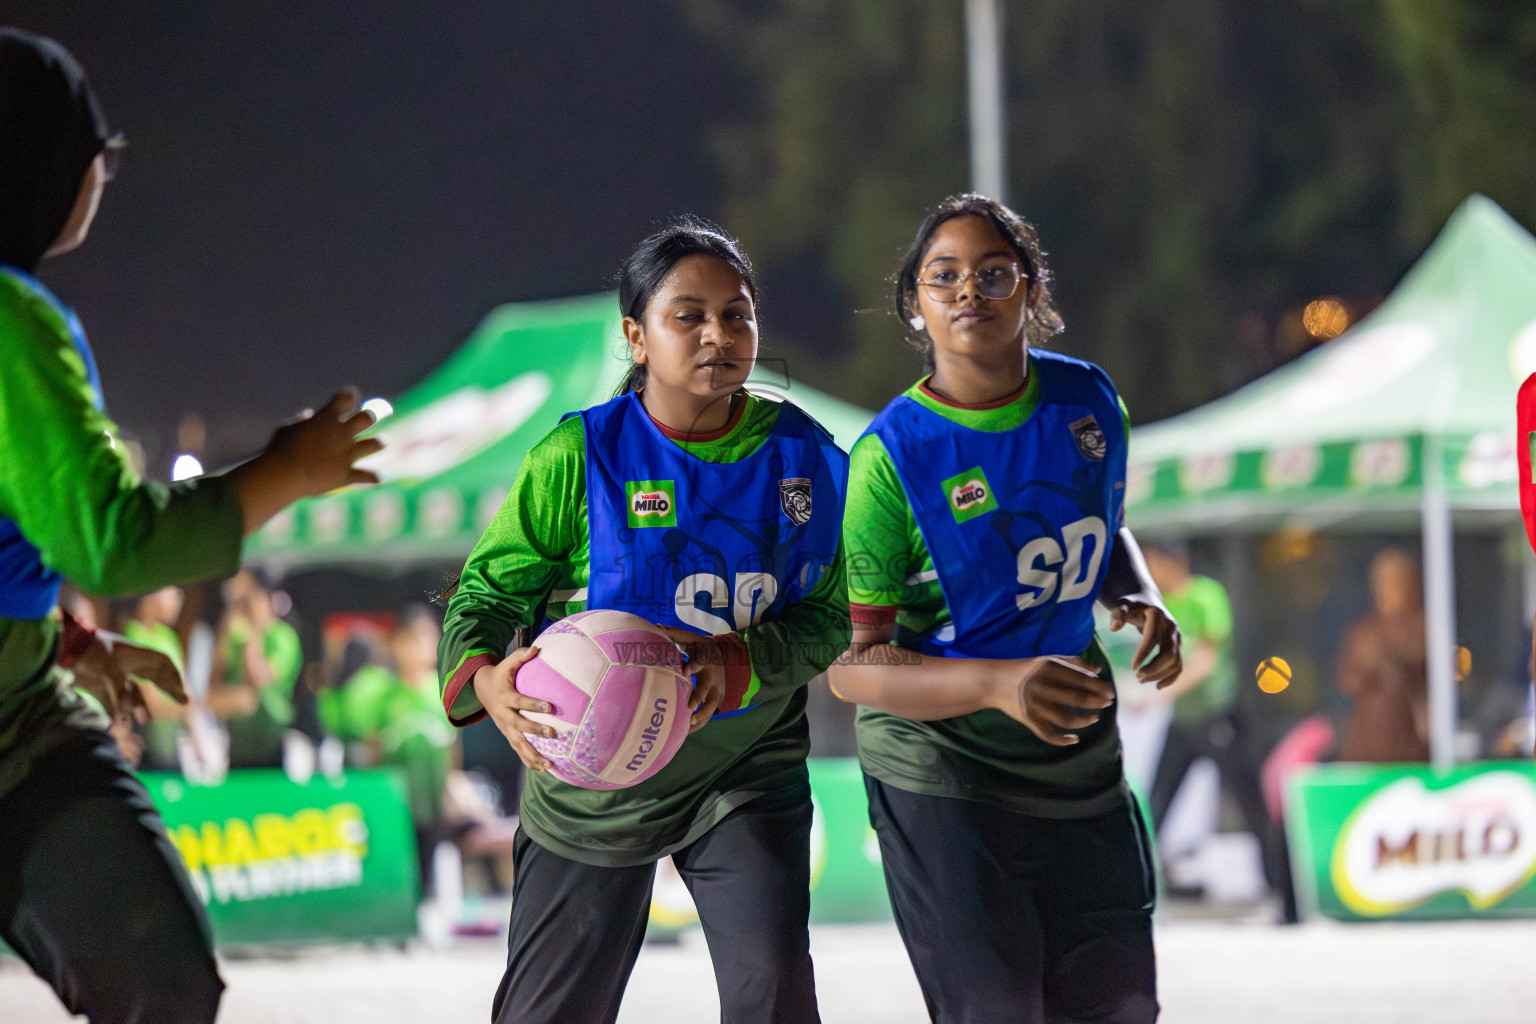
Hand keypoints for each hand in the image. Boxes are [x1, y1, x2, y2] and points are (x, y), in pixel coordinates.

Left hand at [72, 630, 185, 717]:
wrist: (60, 647)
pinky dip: (115, 710)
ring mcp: (113, 674)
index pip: (163, 664)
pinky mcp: (98, 683)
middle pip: (154, 677)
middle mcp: (128, 664)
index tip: (182, 692)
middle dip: (168, 689)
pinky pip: (111, 699)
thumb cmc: (88, 650)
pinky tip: (117, 723)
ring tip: (145, 720)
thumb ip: (118, 691)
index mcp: (135, 655)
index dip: (175, 676)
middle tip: (184, 702)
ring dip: (140, 705)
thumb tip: (124, 715)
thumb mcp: (106, 668)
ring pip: (133, 691)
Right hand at [233, 388, 385, 534]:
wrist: (286, 473)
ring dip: (379, 442)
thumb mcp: (287, 428)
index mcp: (327, 418)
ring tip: (383, 440)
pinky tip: (379, 478)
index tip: (349, 395)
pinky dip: (373, 477)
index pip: (345, 398)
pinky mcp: (346, 474)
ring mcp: (346, 454)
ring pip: (373, 444)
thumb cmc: (280, 448)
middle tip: (371, 416)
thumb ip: (301, 421)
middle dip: (371, 415)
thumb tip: (308, 415)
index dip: (349, 395)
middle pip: (367, 418)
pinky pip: (366, 476)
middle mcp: (342, 433)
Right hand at [474, 646, 554, 771]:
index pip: (519, 701)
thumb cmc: (501, 674)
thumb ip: (521, 656)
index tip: (550, 705)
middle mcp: (503, 715)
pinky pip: (518, 750)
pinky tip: (544, 769)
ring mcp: (505, 728)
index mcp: (504, 696)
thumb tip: (536, 647)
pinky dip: (529, 761)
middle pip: (519, 725)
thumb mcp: (507, 663)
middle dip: (535, 730)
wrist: (482, 690)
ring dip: (533, 755)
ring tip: (550, 764)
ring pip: (518, 744)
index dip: (533, 703)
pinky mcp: (508, 735)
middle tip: (552, 733)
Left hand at [657, 626, 724, 731]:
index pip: (702, 660)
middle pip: (708, 689)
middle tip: (690, 707)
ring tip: (688, 724)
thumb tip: (656, 626)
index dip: (695, 665)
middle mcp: (713, 677)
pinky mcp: (714, 701)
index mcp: (706, 659)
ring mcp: (716, 691)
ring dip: (701, 716)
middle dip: (699, 698)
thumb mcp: (691, 639)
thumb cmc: (701, 648)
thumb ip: (675, 634)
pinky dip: (698, 724)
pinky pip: (707, 716)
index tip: (686, 670)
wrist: (723, 659)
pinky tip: (685, 732)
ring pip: (711, 706)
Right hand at [992, 655, 1115, 746]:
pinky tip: (1075, 739)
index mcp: (1047, 669)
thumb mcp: (1046, 659)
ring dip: (1084, 720)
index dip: (1098, 687)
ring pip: (1066, 718)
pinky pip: (1048, 735)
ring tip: (1095, 718)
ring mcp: (1034, 706)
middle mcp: (1041, 687)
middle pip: (1076, 699)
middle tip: (1107, 703)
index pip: (1080, 679)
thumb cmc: (1024, 669)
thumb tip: (1098, 669)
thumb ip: (1073, 662)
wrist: (992, 681)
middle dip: (1096, 702)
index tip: (1111, 692)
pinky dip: (1063, 740)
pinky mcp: (1028, 720)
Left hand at [1110, 601, 1182, 687]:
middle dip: (1154, 668)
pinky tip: (1158, 687)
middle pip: (1169, 654)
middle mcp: (1171, 627)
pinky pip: (1179, 665)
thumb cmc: (1132, 604)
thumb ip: (1118, 614)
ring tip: (1140, 680)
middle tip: (1137, 678)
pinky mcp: (1177, 646)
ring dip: (1160, 674)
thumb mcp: (1123, 605)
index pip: (1152, 638)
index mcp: (1157, 616)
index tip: (1132, 668)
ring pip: (1175, 662)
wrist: (1148, 601)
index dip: (1143, 654)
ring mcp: (1177, 638)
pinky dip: (1171, 677)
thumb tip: (1113, 628)